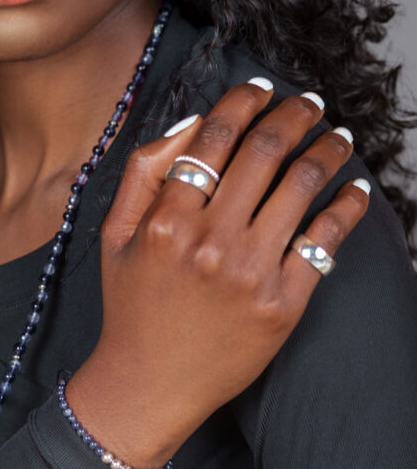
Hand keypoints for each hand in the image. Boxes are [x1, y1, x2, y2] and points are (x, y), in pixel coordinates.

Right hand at [65, 78, 369, 468]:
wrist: (149, 382)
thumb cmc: (132, 301)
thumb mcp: (115, 231)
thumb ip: (144, 171)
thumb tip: (193, 123)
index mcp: (167, 218)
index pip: (215, 137)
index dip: (243, 101)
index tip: (260, 86)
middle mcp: (210, 240)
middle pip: (264, 151)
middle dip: (293, 114)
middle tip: (308, 101)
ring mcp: (251, 272)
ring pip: (300, 186)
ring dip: (327, 150)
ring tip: (337, 136)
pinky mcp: (283, 303)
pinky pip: (325, 240)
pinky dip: (346, 206)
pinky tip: (354, 188)